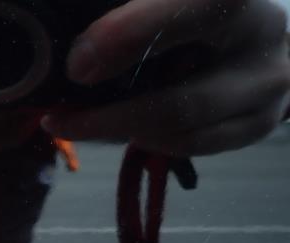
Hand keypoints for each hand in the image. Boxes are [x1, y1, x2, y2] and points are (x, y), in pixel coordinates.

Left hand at [42, 0, 289, 155]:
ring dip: (122, 133)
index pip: (187, 10)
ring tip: (83, 123)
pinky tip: (126, 127)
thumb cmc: (191, 8)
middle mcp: (262, 39)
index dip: (128, 36)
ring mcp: (267, 89)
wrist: (254, 28)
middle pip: (179, 101)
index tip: (77, 69)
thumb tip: (79, 61)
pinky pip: (194, 145)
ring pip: (183, 130)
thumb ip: (131, 19)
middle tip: (59, 121)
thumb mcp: (164, 2)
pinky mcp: (259, 123)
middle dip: (108, 119)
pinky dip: (150, 139)